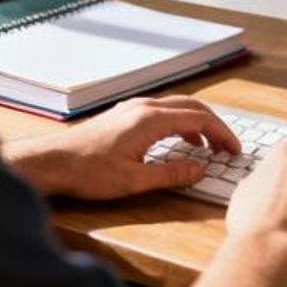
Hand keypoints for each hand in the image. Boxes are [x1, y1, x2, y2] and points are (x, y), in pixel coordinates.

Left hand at [2, 96, 239, 198]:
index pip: (200, 119)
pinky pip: (163, 110)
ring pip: (178, 106)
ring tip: (208, 145)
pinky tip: (179, 140)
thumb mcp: (134, 180)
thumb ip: (171, 173)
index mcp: (151, 119)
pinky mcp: (126, 113)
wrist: (52, 162)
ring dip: (198, 122)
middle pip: (192, 106)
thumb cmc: (88, 172)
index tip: (234, 149)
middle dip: (214, 124)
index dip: (222, 133)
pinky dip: (180, 122)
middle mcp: (145, 106)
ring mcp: (134, 107)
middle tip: (227, 145)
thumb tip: (200, 169)